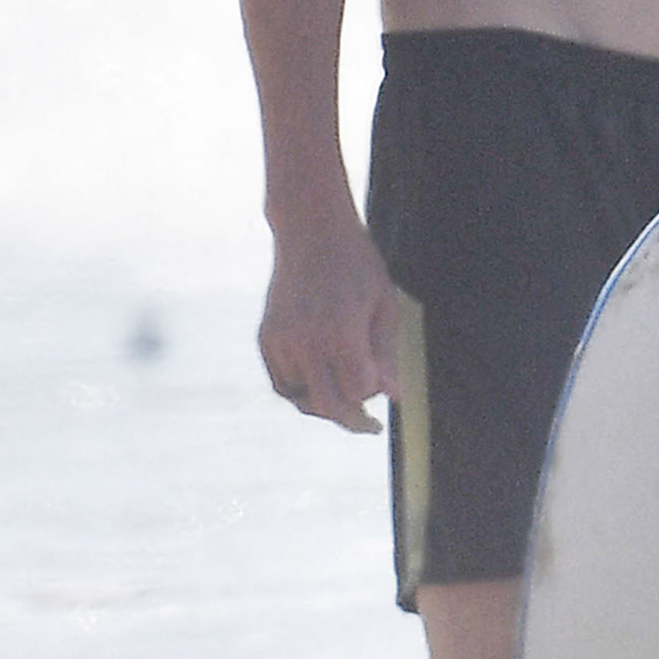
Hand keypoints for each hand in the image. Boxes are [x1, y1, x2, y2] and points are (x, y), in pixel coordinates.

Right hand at [257, 218, 400, 433]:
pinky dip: (301, 392)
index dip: (374, 391)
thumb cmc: (357, 266)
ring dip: (325, 404)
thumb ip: (386, 354)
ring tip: (345, 399)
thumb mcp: (385, 305)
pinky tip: (321, 383)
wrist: (311, 232)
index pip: (359, 389)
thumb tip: (393, 397)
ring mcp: (281, 340)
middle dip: (351, 419)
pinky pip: (282, 384)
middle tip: (368, 426)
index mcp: (340, 331)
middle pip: (328, 404)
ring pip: (302, 398)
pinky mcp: (266, 339)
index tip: (384, 386)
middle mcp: (305, 340)